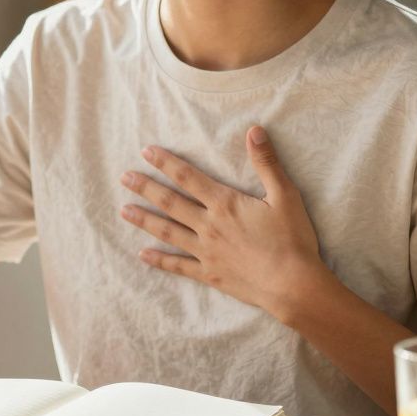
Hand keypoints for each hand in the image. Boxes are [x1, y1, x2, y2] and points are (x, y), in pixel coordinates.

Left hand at [119, 125, 326, 319]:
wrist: (292, 285)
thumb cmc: (292, 239)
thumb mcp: (285, 195)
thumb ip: (266, 162)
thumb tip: (255, 130)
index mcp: (225, 204)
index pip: (188, 177)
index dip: (166, 163)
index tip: (146, 152)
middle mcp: (209, 226)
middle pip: (170, 203)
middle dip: (145, 188)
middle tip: (124, 177)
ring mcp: (206, 251)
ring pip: (168, 232)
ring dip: (144, 220)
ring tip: (124, 210)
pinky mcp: (209, 274)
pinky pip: (178, 266)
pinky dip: (159, 260)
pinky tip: (143, 255)